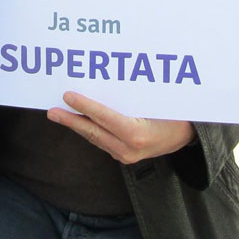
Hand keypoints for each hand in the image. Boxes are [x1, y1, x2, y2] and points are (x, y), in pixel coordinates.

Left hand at [47, 92, 194, 163]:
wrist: (187, 138)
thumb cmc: (174, 114)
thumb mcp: (156, 103)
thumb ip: (131, 98)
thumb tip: (105, 81)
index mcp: (137, 134)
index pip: (104, 118)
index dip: (84, 105)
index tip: (67, 95)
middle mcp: (128, 149)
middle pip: (93, 132)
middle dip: (70, 120)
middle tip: (51, 111)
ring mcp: (125, 156)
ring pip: (95, 137)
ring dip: (76, 125)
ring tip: (58, 114)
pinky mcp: (123, 157)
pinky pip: (101, 141)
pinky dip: (89, 129)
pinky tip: (78, 120)